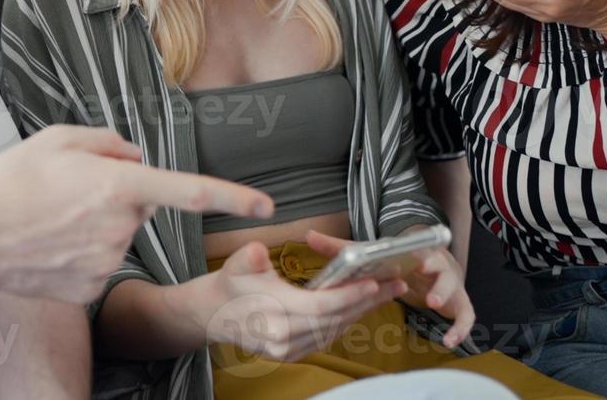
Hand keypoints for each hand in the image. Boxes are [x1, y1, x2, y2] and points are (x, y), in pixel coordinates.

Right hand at [0, 125, 273, 303]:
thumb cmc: (10, 182)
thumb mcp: (57, 138)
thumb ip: (108, 141)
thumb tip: (135, 158)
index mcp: (117, 185)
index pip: (189, 190)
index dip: (231, 196)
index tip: (264, 205)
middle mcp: (119, 226)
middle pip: (139, 206)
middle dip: (118, 196)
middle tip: (70, 190)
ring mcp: (106, 262)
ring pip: (118, 235)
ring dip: (96, 225)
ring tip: (51, 217)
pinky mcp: (91, 288)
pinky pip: (98, 262)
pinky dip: (80, 253)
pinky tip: (49, 245)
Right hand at [187, 240, 406, 363]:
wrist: (211, 314)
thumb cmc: (228, 285)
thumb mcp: (236, 264)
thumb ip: (249, 258)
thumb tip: (259, 252)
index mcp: (274, 314)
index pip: (321, 306)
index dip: (349, 295)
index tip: (372, 282)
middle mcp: (284, 338)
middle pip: (335, 319)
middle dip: (367, 301)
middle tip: (394, 284)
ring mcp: (288, 350)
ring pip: (334, 330)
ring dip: (361, 311)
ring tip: (386, 292)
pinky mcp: (291, 354)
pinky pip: (325, 337)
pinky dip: (345, 321)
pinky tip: (360, 306)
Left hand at [306, 229, 474, 349]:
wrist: (429, 266)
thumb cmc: (396, 260)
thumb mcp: (369, 254)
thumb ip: (341, 248)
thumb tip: (309, 236)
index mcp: (417, 251)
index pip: (422, 251)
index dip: (421, 257)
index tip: (417, 263)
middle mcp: (437, 265)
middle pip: (443, 269)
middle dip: (437, 279)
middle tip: (428, 290)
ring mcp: (450, 285)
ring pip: (456, 291)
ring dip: (446, 298)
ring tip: (433, 305)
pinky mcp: (458, 304)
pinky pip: (465, 316)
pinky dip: (459, 328)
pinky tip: (448, 341)